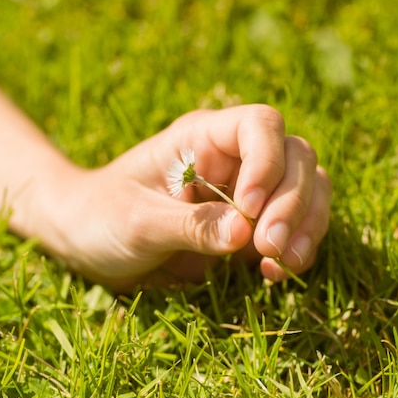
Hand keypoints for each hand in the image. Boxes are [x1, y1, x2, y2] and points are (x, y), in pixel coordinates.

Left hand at [38, 104, 330, 291]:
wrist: (89, 242)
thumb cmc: (102, 217)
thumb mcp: (137, 222)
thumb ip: (189, 226)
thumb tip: (245, 233)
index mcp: (201, 138)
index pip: (259, 126)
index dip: (267, 162)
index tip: (248, 208)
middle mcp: (233, 159)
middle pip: (295, 158)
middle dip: (291, 202)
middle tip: (269, 246)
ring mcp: (246, 193)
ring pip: (307, 189)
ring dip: (307, 224)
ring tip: (285, 262)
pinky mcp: (251, 228)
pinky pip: (294, 227)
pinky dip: (298, 246)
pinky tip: (277, 272)